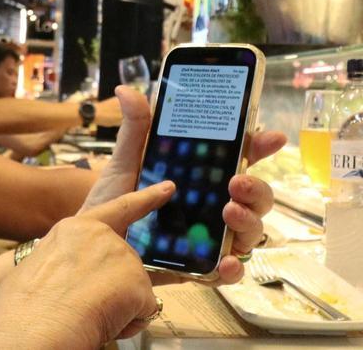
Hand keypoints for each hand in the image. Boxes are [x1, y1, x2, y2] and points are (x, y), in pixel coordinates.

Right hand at [0, 181, 174, 348]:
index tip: (168, 188)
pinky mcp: (138, 282)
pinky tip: (102, 323)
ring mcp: (122, 256)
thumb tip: (69, 281)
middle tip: (83, 306)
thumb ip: (64, 264)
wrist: (33, 331)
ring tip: (86, 315)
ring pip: (134, 290)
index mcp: (73, 230)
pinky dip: (128, 324)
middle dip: (116, 289)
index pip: (118, 209)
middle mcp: (101, 236)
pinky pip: (144, 311)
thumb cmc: (23, 311)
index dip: (146, 199)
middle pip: (125, 265)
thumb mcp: (38, 270)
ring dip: (119, 308)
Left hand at [79, 86, 286, 285]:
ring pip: (249, 231)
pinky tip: (226, 262)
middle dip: (256, 188)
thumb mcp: (124, 163)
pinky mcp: (199, 267)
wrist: (92, 246)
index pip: (240, 157)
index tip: (270, 137)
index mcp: (201, 174)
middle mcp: (213, 204)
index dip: (259, 145)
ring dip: (248, 221)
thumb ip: (134, 129)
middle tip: (237, 181)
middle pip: (254, 195)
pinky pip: (227, 271)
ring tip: (230, 213)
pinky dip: (233, 268)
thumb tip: (126, 90)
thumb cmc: (114, 202)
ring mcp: (210, 237)